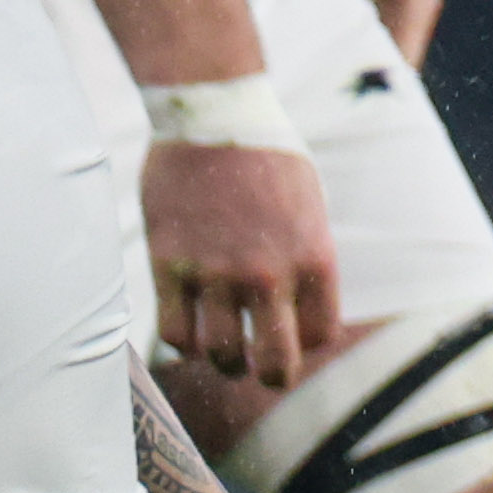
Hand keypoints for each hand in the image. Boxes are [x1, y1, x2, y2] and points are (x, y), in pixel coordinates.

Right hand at [141, 140, 339, 389]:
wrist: (214, 116)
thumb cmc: (268, 158)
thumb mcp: (310, 205)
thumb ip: (306, 258)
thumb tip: (302, 307)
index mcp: (314, 255)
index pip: (322, 334)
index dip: (310, 343)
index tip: (299, 336)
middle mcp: (269, 274)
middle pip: (275, 362)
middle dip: (272, 376)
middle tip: (264, 373)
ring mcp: (216, 274)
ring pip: (222, 356)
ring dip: (225, 361)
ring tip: (225, 348)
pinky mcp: (169, 268)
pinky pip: (175, 334)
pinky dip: (184, 342)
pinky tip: (191, 327)